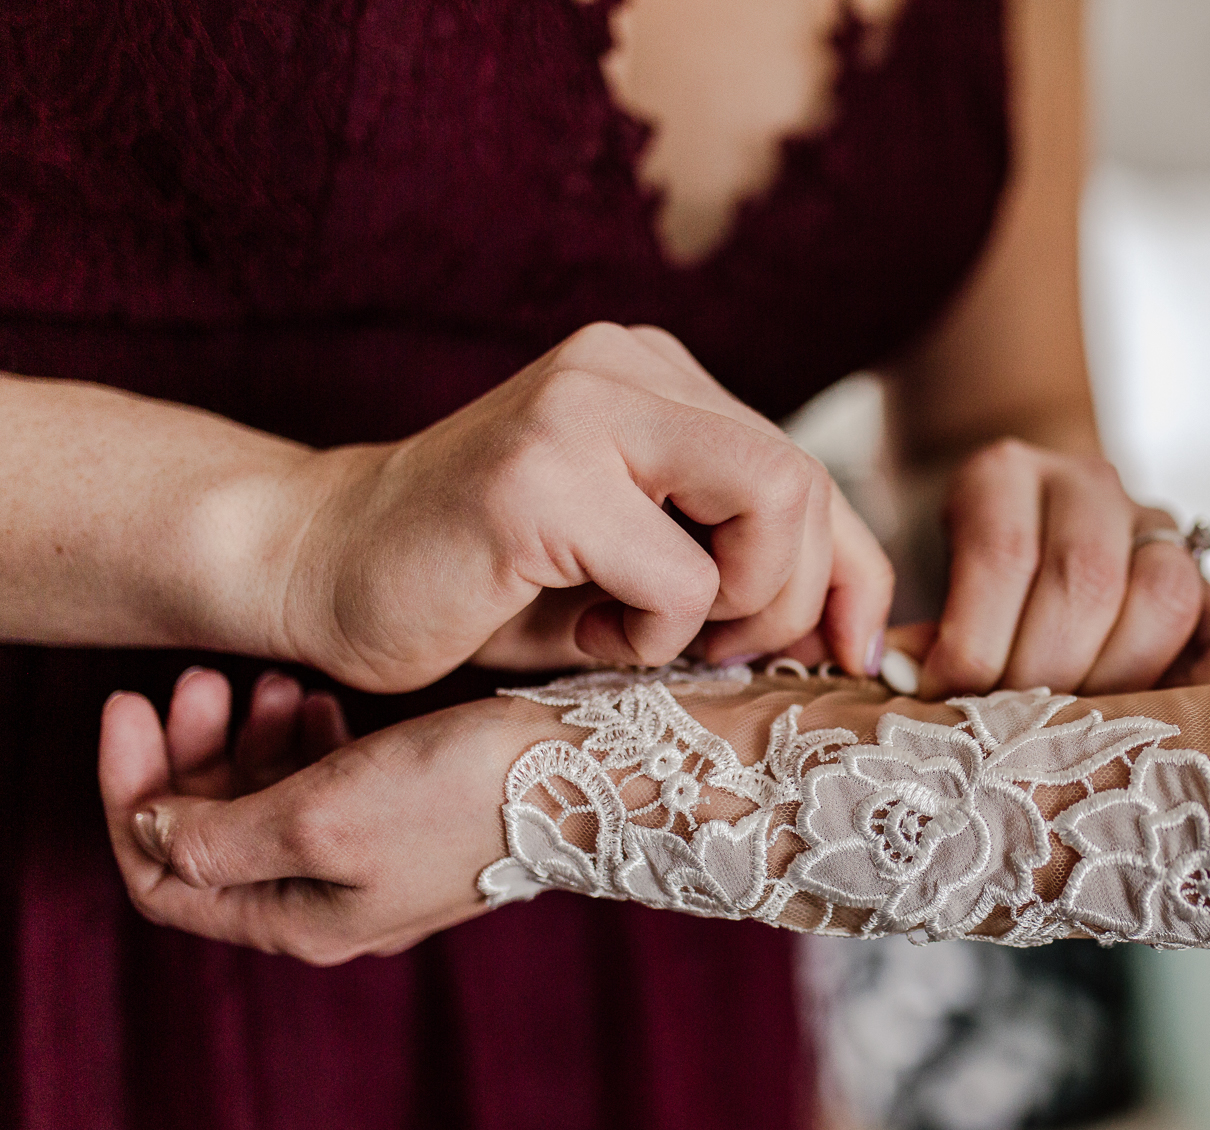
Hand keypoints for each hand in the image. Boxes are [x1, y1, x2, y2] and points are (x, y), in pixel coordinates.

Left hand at [98, 668, 528, 963]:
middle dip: (193, 757)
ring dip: (252, 741)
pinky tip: (323, 699)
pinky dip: (307, 743)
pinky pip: (330, 790)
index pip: (166, 880)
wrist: (592, 773)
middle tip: (200, 680)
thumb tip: (153, 831)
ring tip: (270, 681)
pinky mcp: (415, 826)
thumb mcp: (321, 815)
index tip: (130, 708)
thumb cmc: (463, 793)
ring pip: (274, 808)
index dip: (131, 797)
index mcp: (303, 922)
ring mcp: (377, 867)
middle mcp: (335, 907)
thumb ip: (220, 834)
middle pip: (217, 840)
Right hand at [276, 323, 892, 691]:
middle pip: (807, 481)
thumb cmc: (485, 588)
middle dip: (791, 599)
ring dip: (731, 613)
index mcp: (659, 378)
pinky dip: (650, 640)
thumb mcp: (640, 570)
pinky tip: (579, 633)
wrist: (316, 568)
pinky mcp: (539, 476)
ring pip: (772, 507)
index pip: (811, 471)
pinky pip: (680, 579)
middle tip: (716, 655)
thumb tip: (864, 633)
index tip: (846, 656)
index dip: (856, 576)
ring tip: (641, 637)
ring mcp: (582, 408)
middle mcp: (627, 365)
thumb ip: (741, 573)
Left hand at [913, 440, 1209, 697]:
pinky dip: (1205, 689)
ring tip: (1072, 725)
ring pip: (1163, 600)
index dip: (976, 643)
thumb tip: (902, 686)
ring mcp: (1162, 530)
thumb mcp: (932, 597)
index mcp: (1005, 474)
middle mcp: (1092, 485)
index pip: (1003, 553)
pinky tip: (1156, 719)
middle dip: (1042, 674)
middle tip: (1010, 726)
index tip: (946, 697)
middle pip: (1084, 580)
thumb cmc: (970, 599)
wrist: (1034, 546)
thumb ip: (927, 639)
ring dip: (1114, 681)